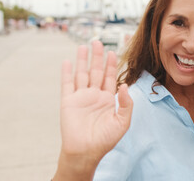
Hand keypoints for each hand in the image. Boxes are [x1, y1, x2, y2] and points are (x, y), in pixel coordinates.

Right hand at [54, 41, 132, 179]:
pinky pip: (67, 84)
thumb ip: (126, 103)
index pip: (110, 77)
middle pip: (95, 71)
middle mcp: (94, 95)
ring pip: (81, 74)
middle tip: (98, 42)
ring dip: (82, 60)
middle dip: (97, 57)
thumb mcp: (122, 122)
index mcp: (107, 99)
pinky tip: (68, 61)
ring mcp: (81, 97)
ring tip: (84, 46)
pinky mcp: (68, 101)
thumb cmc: (105, 140)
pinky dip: (67, 73)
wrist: (86, 152)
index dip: (111, 65)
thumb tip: (124, 85)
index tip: (113, 52)